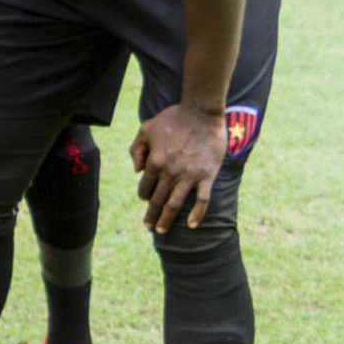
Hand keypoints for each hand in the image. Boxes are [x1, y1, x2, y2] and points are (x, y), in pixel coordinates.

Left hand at [130, 102, 224, 232]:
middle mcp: (170, 172)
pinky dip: (197, 214)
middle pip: (158, 200)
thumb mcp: (146, 129)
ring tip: (161, 230)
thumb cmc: (173, 119)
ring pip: (176, 204)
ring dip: (167, 219)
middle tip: (149, 227)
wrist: (202, 113)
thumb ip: (136, 149)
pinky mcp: (207, 176)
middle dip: (151, 215)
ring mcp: (189, 176)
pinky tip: (191, 225)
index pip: (145, 187)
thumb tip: (136, 171)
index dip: (143, 195)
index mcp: (155, 162)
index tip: (145, 199)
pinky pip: (202, 199)